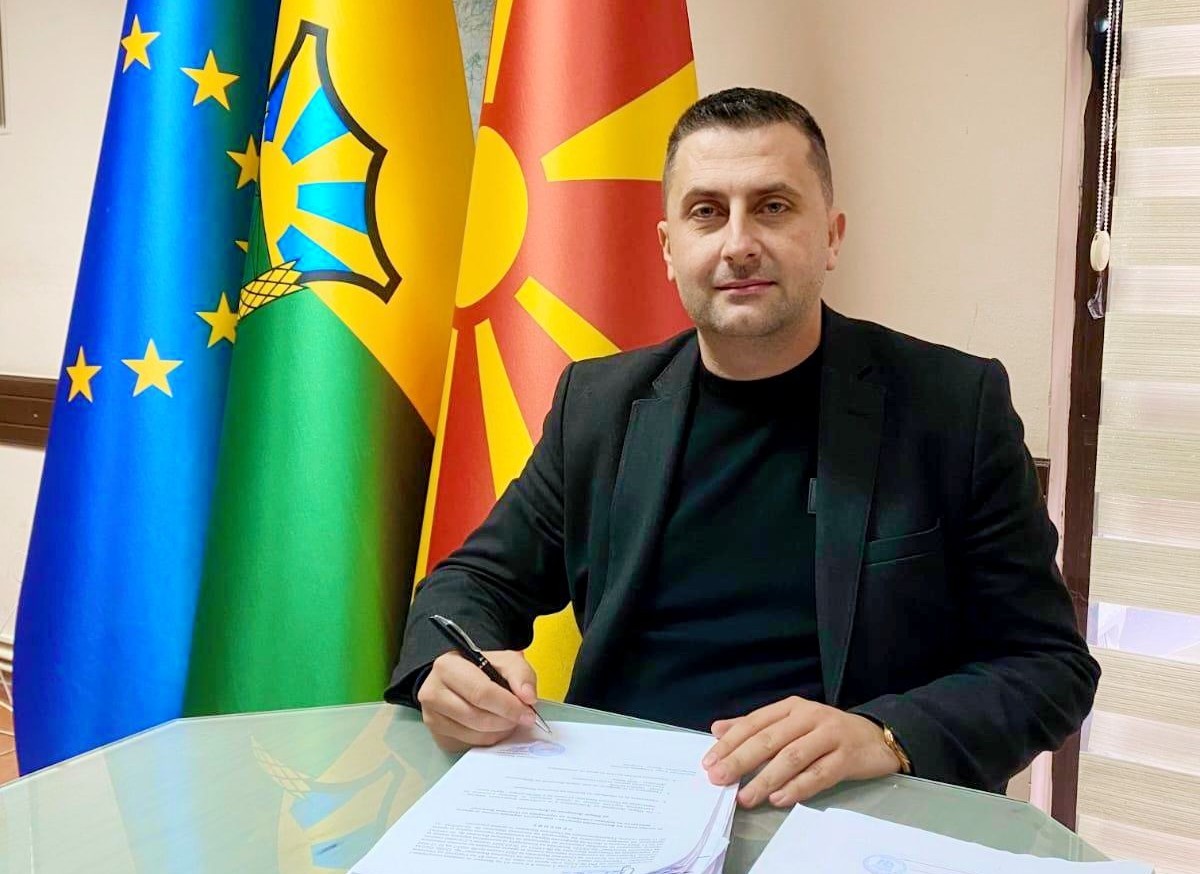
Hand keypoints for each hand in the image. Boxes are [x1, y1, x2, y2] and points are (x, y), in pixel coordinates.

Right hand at [416, 650, 538, 751]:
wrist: (458, 679)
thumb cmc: (482, 669)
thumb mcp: (504, 661)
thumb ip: (520, 675)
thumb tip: (528, 698)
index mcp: (447, 667)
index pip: (481, 693)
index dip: (508, 706)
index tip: (528, 713)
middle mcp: (432, 692)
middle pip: (476, 717)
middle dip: (505, 721)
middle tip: (521, 719)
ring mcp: (431, 717)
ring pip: (473, 734)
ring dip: (498, 732)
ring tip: (508, 721)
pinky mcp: (437, 736)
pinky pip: (468, 745)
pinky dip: (487, 739)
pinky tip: (494, 727)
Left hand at [701, 696, 902, 807]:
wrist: (876, 737)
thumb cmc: (826, 732)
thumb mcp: (791, 722)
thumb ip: (755, 726)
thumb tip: (716, 730)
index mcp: (790, 708)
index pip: (754, 723)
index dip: (730, 742)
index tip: (709, 762)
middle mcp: (809, 717)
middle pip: (769, 740)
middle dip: (741, 760)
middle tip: (720, 779)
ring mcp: (829, 736)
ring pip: (792, 758)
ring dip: (766, 779)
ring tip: (746, 797)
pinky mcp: (847, 758)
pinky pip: (819, 774)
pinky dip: (798, 788)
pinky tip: (780, 799)